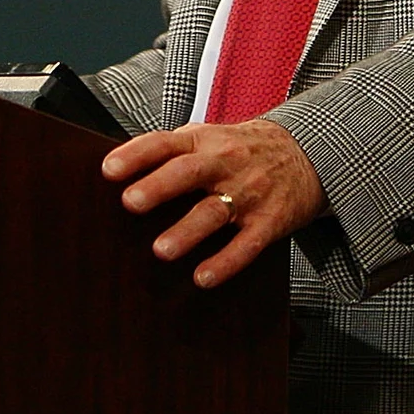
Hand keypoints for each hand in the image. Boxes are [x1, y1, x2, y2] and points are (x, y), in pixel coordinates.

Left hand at [101, 119, 325, 288]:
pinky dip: (225, 262)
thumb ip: (169, 151)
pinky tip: (203, 276)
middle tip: (131, 203)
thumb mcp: (206, 138)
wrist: (304, 152)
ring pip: (214, 212)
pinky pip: (247, 244)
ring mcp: (248, 193)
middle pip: (188, 173)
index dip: (135, 155)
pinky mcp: (270, 221)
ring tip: (161, 250)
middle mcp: (224, 163)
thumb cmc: (239, 148)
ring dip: (187, 232)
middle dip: (159, 187)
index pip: (163, 143)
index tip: (108, 170)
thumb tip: (118, 170)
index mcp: (202, 141)